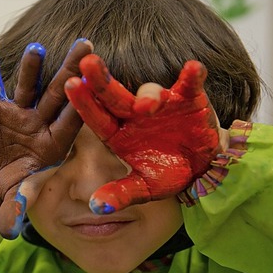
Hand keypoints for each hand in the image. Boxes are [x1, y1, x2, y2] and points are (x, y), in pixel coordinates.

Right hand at [0, 23, 92, 238]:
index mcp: (53, 144)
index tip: (92, 86)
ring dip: (32, 65)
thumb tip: (10, 231)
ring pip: (27, 84)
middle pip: (56, 94)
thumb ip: (15, 210)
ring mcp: (19, 112)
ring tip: (38, 46)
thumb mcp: (14, 198)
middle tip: (87, 46)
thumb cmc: (12, 188)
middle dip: (69, 72)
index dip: (79, 105)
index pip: (69, 122)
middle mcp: (39, 123)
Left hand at [64, 54, 219, 214]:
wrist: (202, 166)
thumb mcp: (144, 188)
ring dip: (148, 96)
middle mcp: (133, 114)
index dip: (83, 103)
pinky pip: (189, 85)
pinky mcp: (188, 98)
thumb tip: (96, 209)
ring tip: (148, 106)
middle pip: (113, 95)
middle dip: (101, 79)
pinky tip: (194, 69)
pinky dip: (192, 77)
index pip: (95, 117)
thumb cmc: (166, 173)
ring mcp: (161, 103)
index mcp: (116, 133)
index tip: (70, 86)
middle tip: (87, 63)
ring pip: (149, 92)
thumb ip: (121, 195)